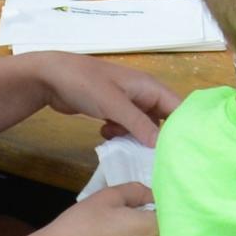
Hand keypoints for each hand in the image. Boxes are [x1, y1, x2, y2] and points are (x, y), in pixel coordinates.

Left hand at [20, 53, 175, 141]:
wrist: (50, 78)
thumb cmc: (85, 84)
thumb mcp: (114, 104)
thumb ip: (138, 124)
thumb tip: (162, 146)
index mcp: (149, 86)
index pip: (178, 108)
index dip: (185, 127)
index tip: (185, 150)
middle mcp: (142, 94)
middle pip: (162, 120)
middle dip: (158, 137)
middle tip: (154, 158)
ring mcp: (127, 102)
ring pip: (142, 126)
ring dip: (134, 136)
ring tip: (119, 139)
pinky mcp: (113, 110)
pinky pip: (126, 127)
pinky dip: (119, 133)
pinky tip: (105, 133)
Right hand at [29, 182, 160, 235]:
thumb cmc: (80, 227)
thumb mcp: (107, 197)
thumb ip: (137, 191)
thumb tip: (151, 196)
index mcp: (153, 229)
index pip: (177, 216)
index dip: (169, 208)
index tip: (158, 202)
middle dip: (163, 226)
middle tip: (144, 216)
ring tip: (130, 234)